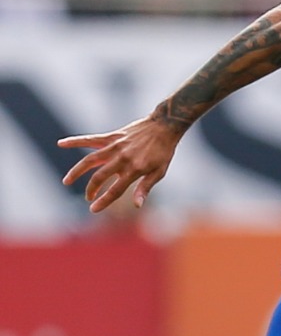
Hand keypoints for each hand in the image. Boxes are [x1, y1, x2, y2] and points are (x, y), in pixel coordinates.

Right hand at [59, 117, 184, 211]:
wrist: (164, 126)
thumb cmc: (163, 152)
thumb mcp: (159, 172)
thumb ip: (145, 188)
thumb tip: (137, 206)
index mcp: (135, 169)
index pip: (116, 190)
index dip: (104, 201)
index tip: (93, 209)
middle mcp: (122, 158)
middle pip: (100, 177)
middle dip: (91, 190)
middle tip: (88, 198)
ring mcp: (115, 147)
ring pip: (90, 160)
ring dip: (76, 171)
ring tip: (67, 181)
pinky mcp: (112, 137)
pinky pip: (90, 139)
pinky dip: (75, 141)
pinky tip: (61, 144)